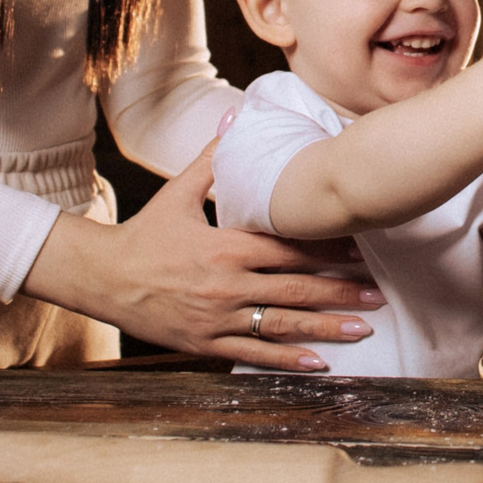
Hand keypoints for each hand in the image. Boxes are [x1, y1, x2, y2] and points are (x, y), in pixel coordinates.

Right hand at [23, 141, 385, 370]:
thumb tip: (236, 119)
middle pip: (296, 289)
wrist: (103, 278)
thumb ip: (213, 159)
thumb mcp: (178, 192)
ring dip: (326, 328)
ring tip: (364, 329)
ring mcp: (217, 318)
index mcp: (225, 246)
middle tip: (378, 295)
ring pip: (282, 325)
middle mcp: (226, 285)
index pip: (288, 248)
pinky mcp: (206, 343)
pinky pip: (254, 353)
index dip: (327, 250)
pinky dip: (288, 360)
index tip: (362, 250)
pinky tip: (320, 363)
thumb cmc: (145, 233)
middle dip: (341, 292)